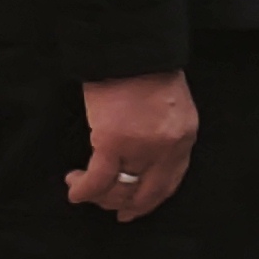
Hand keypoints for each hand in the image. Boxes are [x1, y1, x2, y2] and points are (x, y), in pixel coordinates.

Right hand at [66, 71, 198, 221]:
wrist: (130, 48)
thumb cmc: (147, 70)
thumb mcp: (171, 106)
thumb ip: (164, 134)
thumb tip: (142, 161)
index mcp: (185, 136)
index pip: (171, 181)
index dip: (151, 200)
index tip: (135, 209)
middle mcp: (168, 147)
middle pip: (148, 193)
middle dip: (127, 207)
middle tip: (110, 210)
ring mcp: (142, 147)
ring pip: (120, 190)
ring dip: (100, 196)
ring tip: (84, 186)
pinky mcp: (112, 143)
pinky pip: (97, 180)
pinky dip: (83, 189)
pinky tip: (74, 185)